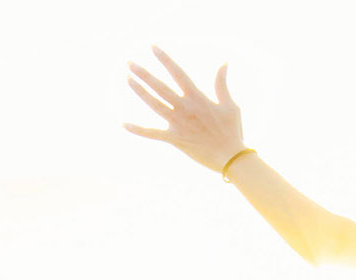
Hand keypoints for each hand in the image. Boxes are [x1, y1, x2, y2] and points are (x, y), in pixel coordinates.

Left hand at [120, 47, 244, 173]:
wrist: (230, 157)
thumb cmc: (232, 130)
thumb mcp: (229, 105)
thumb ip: (222, 84)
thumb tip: (223, 63)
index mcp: (197, 97)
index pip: (178, 73)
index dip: (164, 59)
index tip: (153, 47)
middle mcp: (184, 108)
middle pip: (160, 87)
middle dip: (144, 73)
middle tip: (129, 62)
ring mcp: (177, 123)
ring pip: (154, 104)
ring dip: (139, 91)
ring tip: (127, 78)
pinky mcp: (174, 139)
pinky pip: (152, 133)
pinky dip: (138, 129)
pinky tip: (123, 123)